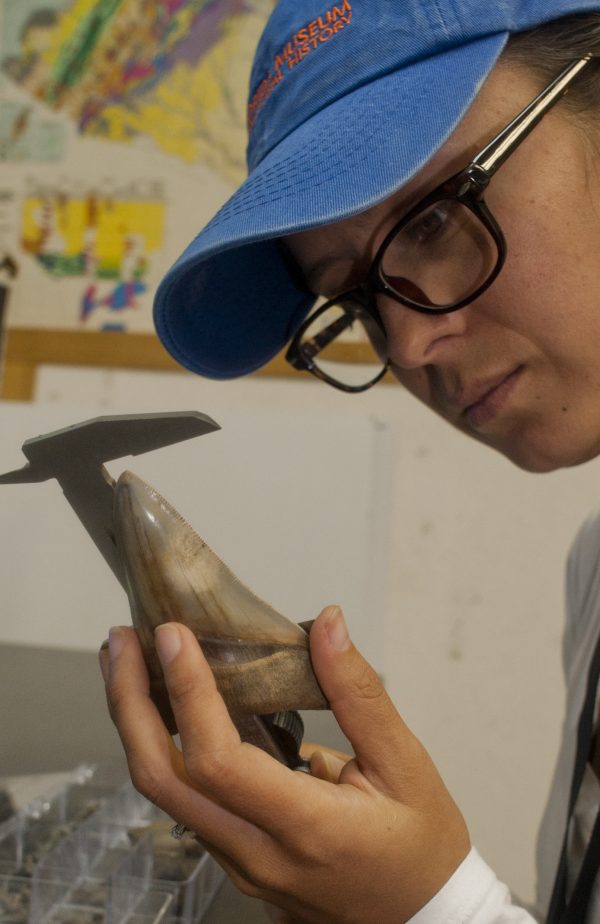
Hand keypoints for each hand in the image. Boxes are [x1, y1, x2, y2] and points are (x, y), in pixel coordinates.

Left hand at [99, 606, 469, 923]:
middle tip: (120, 643)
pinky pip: (185, 802)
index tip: (174, 636)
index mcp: (307, 828)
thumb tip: (327, 624)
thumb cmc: (420, 845)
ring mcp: (241, 866)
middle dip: (130, 704)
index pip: (219, 761)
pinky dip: (162, 747)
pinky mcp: (237, 862)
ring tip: (128, 663)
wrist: (422, 919)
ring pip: (165, 794)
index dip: (188, 693)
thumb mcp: (405, 762)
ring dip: (136, 724)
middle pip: (164, 781)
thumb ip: (359, 692)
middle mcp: (259, 856)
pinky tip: (162, 708)